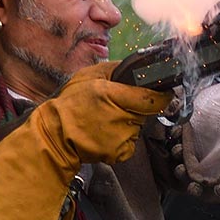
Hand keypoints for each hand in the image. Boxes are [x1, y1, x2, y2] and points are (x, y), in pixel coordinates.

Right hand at [39, 61, 171, 165]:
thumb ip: (116, 69)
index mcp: (113, 95)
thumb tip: (139, 67)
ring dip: (128, 122)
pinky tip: (106, 133)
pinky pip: (131, 142)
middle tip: (117, 105)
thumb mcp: (89, 75)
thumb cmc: (70, 104)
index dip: (161, 95)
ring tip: (106, 120)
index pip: (152, 98)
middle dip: (137, 107)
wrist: (56, 135)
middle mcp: (121, 117)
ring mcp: (122, 137)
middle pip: (145, 111)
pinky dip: (122, 138)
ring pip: (138, 126)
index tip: (164, 93)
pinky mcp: (121, 152)